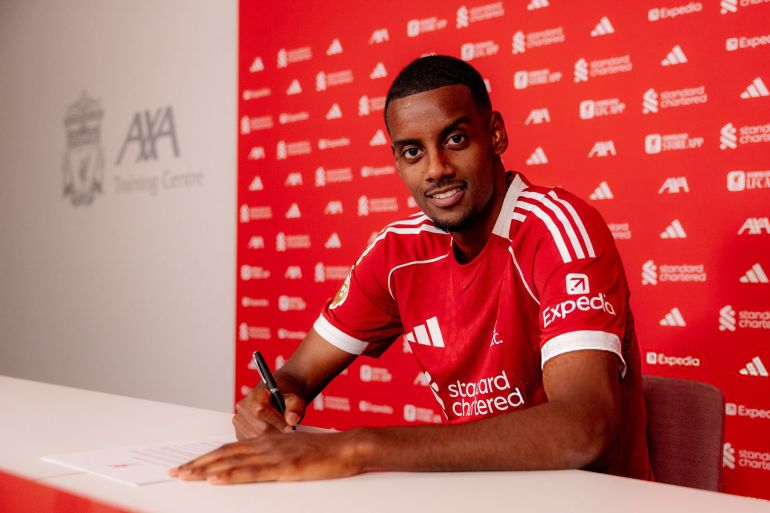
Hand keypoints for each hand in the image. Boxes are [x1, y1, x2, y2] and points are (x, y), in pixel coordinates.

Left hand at [168, 431, 361, 483]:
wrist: (348, 447)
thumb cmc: (325, 452)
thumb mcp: (293, 449)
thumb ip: (273, 454)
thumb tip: (255, 463)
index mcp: (267, 442)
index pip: (229, 449)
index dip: (206, 457)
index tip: (187, 465)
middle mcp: (266, 445)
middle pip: (224, 454)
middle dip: (197, 464)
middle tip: (175, 472)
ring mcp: (274, 456)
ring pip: (232, 462)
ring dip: (205, 469)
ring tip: (185, 476)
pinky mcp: (285, 468)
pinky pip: (252, 472)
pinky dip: (230, 475)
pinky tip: (215, 479)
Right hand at [232, 383, 306, 438]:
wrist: (275, 404)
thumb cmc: (284, 402)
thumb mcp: (294, 400)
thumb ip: (294, 408)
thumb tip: (291, 420)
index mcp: (255, 395)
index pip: (261, 410)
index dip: (277, 421)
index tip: (290, 427)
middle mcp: (243, 407)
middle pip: (259, 427)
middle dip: (276, 432)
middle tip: (287, 432)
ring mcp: (239, 420)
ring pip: (256, 437)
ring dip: (271, 439)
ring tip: (280, 433)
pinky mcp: (238, 433)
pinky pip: (252, 443)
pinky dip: (263, 443)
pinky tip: (272, 437)